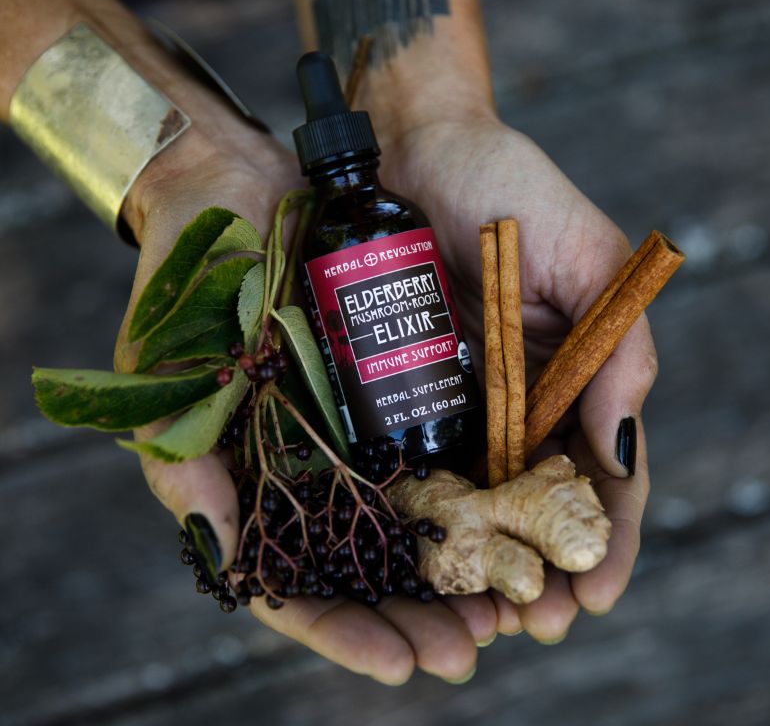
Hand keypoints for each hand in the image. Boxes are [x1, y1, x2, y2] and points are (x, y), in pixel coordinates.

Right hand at [114, 130, 495, 684]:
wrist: (237, 186)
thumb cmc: (186, 281)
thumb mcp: (167, 372)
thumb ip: (183, 466)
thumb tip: (225, 555)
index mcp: (261, 479)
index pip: (304, 584)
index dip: (349, 631)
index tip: (405, 663)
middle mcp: (320, 460)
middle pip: (377, 563)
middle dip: (428, 611)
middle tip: (478, 644)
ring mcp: (367, 418)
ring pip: (425, 513)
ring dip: (470, 565)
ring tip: (519, 603)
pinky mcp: (409, 370)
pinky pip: (455, 436)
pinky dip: (486, 483)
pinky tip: (522, 515)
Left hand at [375, 114, 657, 641]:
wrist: (414, 150)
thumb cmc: (511, 187)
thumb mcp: (590, 257)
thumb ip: (620, 348)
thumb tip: (620, 453)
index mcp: (579, 369)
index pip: (603, 469)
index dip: (607, 535)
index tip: (598, 595)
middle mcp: (522, 393)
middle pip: (541, 498)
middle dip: (546, 565)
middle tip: (537, 627)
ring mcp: (462, 394)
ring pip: (482, 493)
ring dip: (488, 557)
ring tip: (481, 615)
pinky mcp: (403, 383)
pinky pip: (420, 455)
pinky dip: (429, 508)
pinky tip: (424, 554)